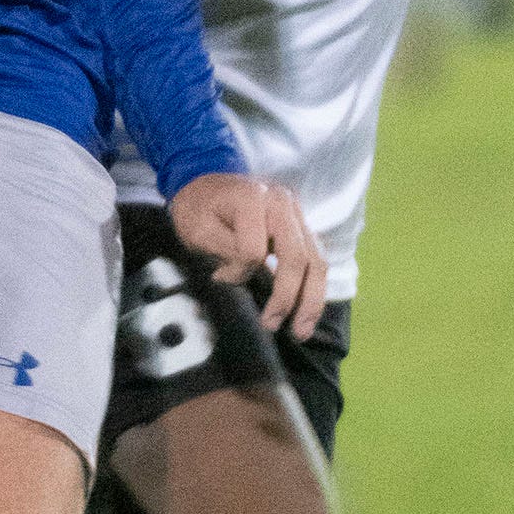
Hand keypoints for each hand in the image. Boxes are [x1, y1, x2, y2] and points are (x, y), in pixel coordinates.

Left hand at [167, 174, 326, 339]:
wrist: (206, 182)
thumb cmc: (199, 207)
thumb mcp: (198, 228)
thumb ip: (225, 252)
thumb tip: (242, 277)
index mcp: (253, 198)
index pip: (254, 250)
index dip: (237, 272)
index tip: (219, 277)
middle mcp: (283, 202)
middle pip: (297, 256)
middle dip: (288, 297)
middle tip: (275, 326)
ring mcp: (296, 214)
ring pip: (315, 260)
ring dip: (311, 299)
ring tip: (302, 330)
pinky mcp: (301, 226)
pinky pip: (315, 258)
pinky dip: (313, 287)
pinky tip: (307, 310)